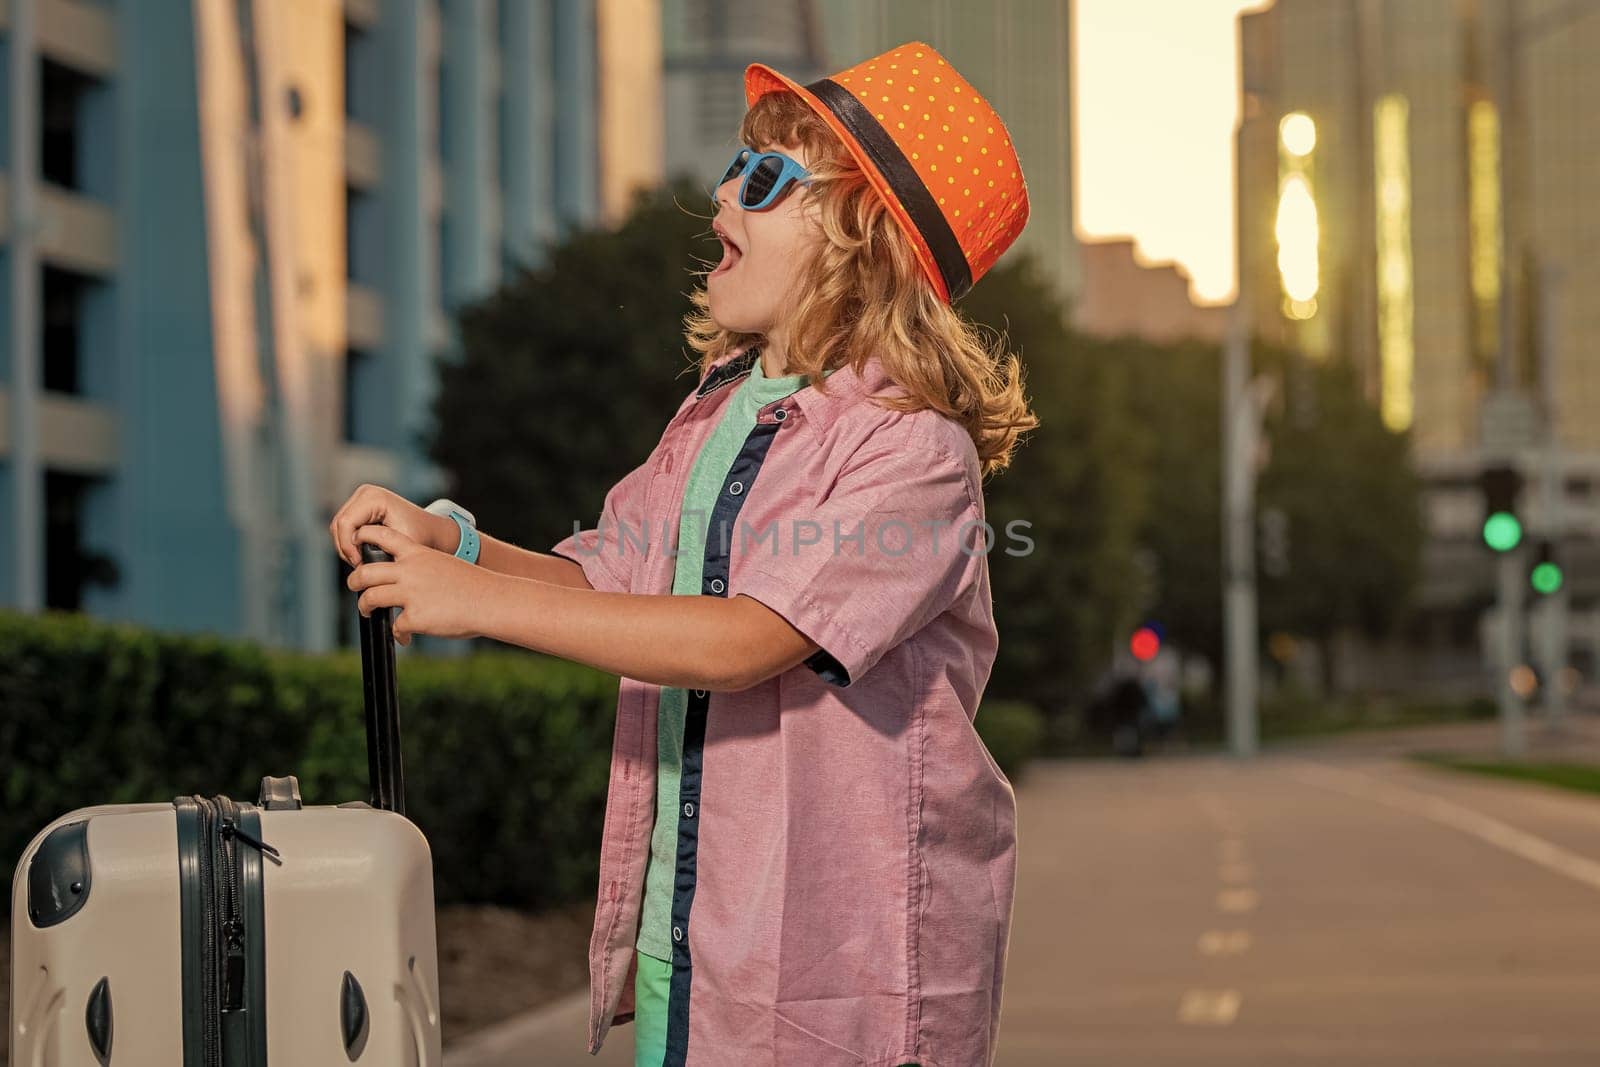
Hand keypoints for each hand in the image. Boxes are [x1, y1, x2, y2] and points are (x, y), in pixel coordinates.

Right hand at [329, 483, 454, 566]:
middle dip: (346, 548)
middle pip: (339, 524)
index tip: (359, 563)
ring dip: (346, 547)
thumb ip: (378, 548)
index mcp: (375, 498)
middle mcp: (366, 493)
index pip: (346, 523)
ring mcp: (361, 498)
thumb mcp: (401, 543)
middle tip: (359, 565)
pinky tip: (360, 554)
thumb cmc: (420, 536)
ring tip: (361, 561)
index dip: (348, 546)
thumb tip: (357, 559)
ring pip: (337, 527)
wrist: (430, 530)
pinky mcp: (359, 506)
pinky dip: (348, 542)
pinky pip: (343, 527)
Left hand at [346, 524, 488, 644]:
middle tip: (355, 586)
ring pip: (370, 598)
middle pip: (366, 572)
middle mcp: (410, 571)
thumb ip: (421, 568)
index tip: (357, 544)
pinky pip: (395, 626)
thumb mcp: (444, 564)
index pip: (382, 536)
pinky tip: (405, 637)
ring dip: (365, 607)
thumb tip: (402, 583)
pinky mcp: (415, 617)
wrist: (491, 600)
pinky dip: (398, 634)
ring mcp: (411, 594)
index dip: (364, 537)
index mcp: (418, 554)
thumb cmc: (474, 585)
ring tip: (368, 612)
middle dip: (354, 581)